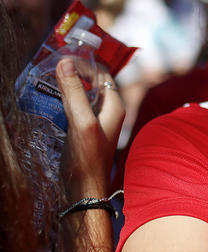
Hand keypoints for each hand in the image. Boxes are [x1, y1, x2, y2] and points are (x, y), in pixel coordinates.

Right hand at [56, 58, 123, 196]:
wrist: (85, 191)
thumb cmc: (86, 159)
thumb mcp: (81, 122)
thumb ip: (74, 93)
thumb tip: (66, 62)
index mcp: (115, 106)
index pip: (102, 73)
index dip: (84, 64)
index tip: (62, 60)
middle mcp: (109, 111)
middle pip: (93, 82)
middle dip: (75, 72)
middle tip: (52, 66)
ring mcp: (98, 120)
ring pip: (84, 94)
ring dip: (69, 85)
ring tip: (48, 79)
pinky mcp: (86, 130)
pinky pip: (77, 106)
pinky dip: (65, 99)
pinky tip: (50, 100)